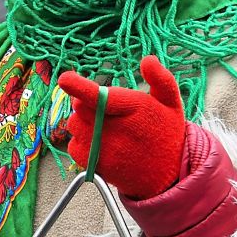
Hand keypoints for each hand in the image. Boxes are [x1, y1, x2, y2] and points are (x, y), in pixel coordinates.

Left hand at [57, 56, 187, 199]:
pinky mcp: (94, 165)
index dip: (80, 87)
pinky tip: (100, 142)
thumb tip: (148, 60)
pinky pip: (73, 145)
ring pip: (74, 124)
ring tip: (105, 126)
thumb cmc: (166, 133)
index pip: (102, 97)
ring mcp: (103, 150)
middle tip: (104, 109)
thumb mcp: (171, 103)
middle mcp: (117, 132)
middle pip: (81, 107)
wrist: (168, 176)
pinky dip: (81, 140)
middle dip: (86, 102)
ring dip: (83, 121)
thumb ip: (161, 79)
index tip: (64, 79)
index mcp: (135, 111)